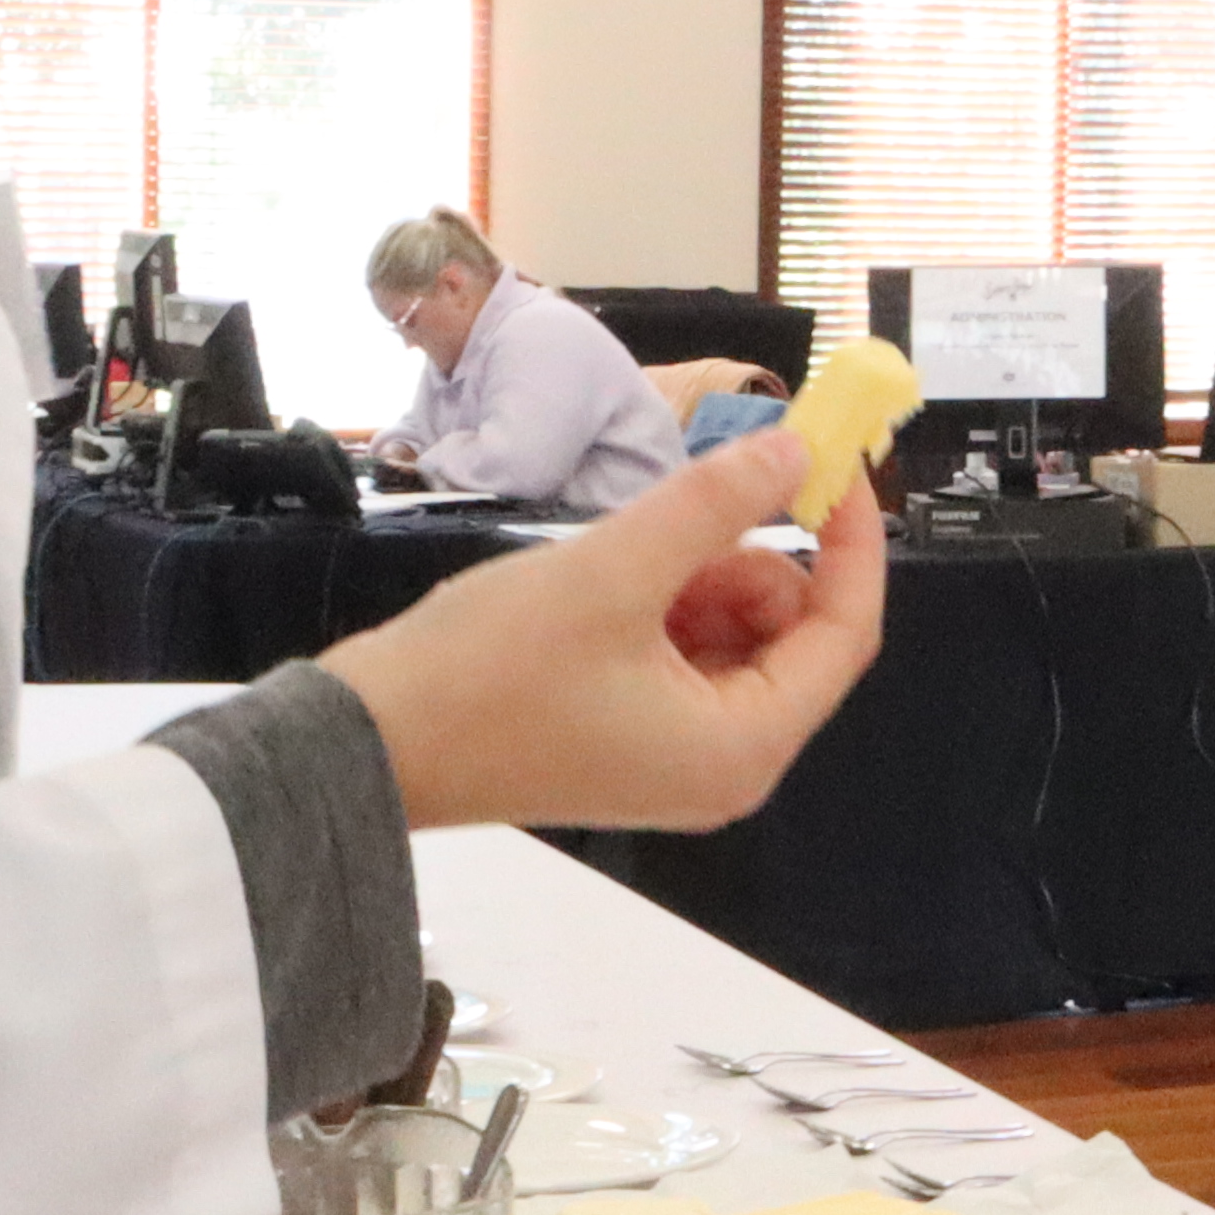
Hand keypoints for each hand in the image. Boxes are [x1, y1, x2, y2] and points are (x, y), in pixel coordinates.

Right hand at [318, 421, 887, 832]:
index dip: (851, 541)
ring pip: (736, 633)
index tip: (835, 463)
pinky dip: (662, 603)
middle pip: (792, 634)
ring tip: (620, 567)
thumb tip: (799, 449)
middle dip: (746, 564)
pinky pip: (685, 651)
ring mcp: (678, 755)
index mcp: (744, 748)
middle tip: (676, 525)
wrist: (363, 742)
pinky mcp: (632, 735)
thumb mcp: (614, 571)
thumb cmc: (485, 673)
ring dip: (697, 578)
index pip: (845, 634)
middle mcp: (726, 765)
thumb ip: (717, 505)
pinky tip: (603, 590)